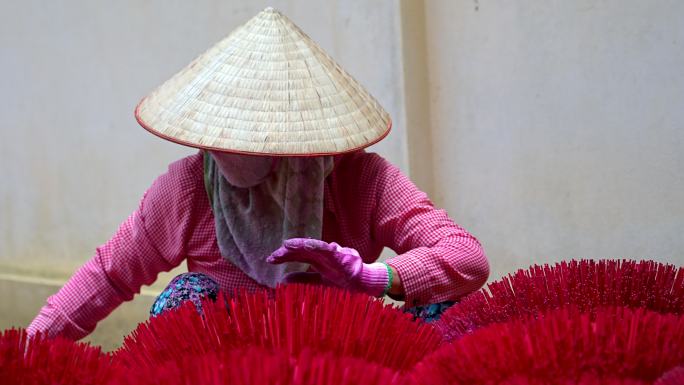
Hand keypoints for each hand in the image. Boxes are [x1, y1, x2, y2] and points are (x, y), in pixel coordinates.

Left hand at [267, 238, 388, 296]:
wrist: (363, 283)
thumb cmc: (342, 281)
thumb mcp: (318, 282)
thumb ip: (303, 279)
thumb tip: (283, 280)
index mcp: (316, 260)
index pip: (297, 255)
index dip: (284, 256)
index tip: (270, 260)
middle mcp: (322, 255)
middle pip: (302, 250)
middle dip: (288, 251)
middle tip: (274, 255)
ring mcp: (332, 254)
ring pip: (314, 247)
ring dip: (301, 245)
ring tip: (287, 245)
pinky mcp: (342, 257)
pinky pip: (329, 250)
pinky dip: (320, 247)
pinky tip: (309, 245)